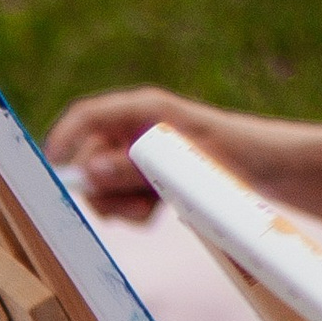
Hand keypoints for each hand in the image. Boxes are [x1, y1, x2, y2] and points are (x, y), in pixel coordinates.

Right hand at [41, 86, 234, 217]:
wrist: (267, 168)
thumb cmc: (235, 151)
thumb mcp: (185, 160)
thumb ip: (135, 167)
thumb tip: (92, 173)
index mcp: (143, 108)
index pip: (88, 116)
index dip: (65, 138)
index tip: (54, 167)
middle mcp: (134, 128)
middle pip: (89, 160)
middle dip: (104, 190)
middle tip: (135, 209)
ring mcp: (137, 153)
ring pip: (102, 186)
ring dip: (121, 205)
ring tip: (155, 207)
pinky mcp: (144, 176)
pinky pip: (120, 199)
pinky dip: (135, 212)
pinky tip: (160, 209)